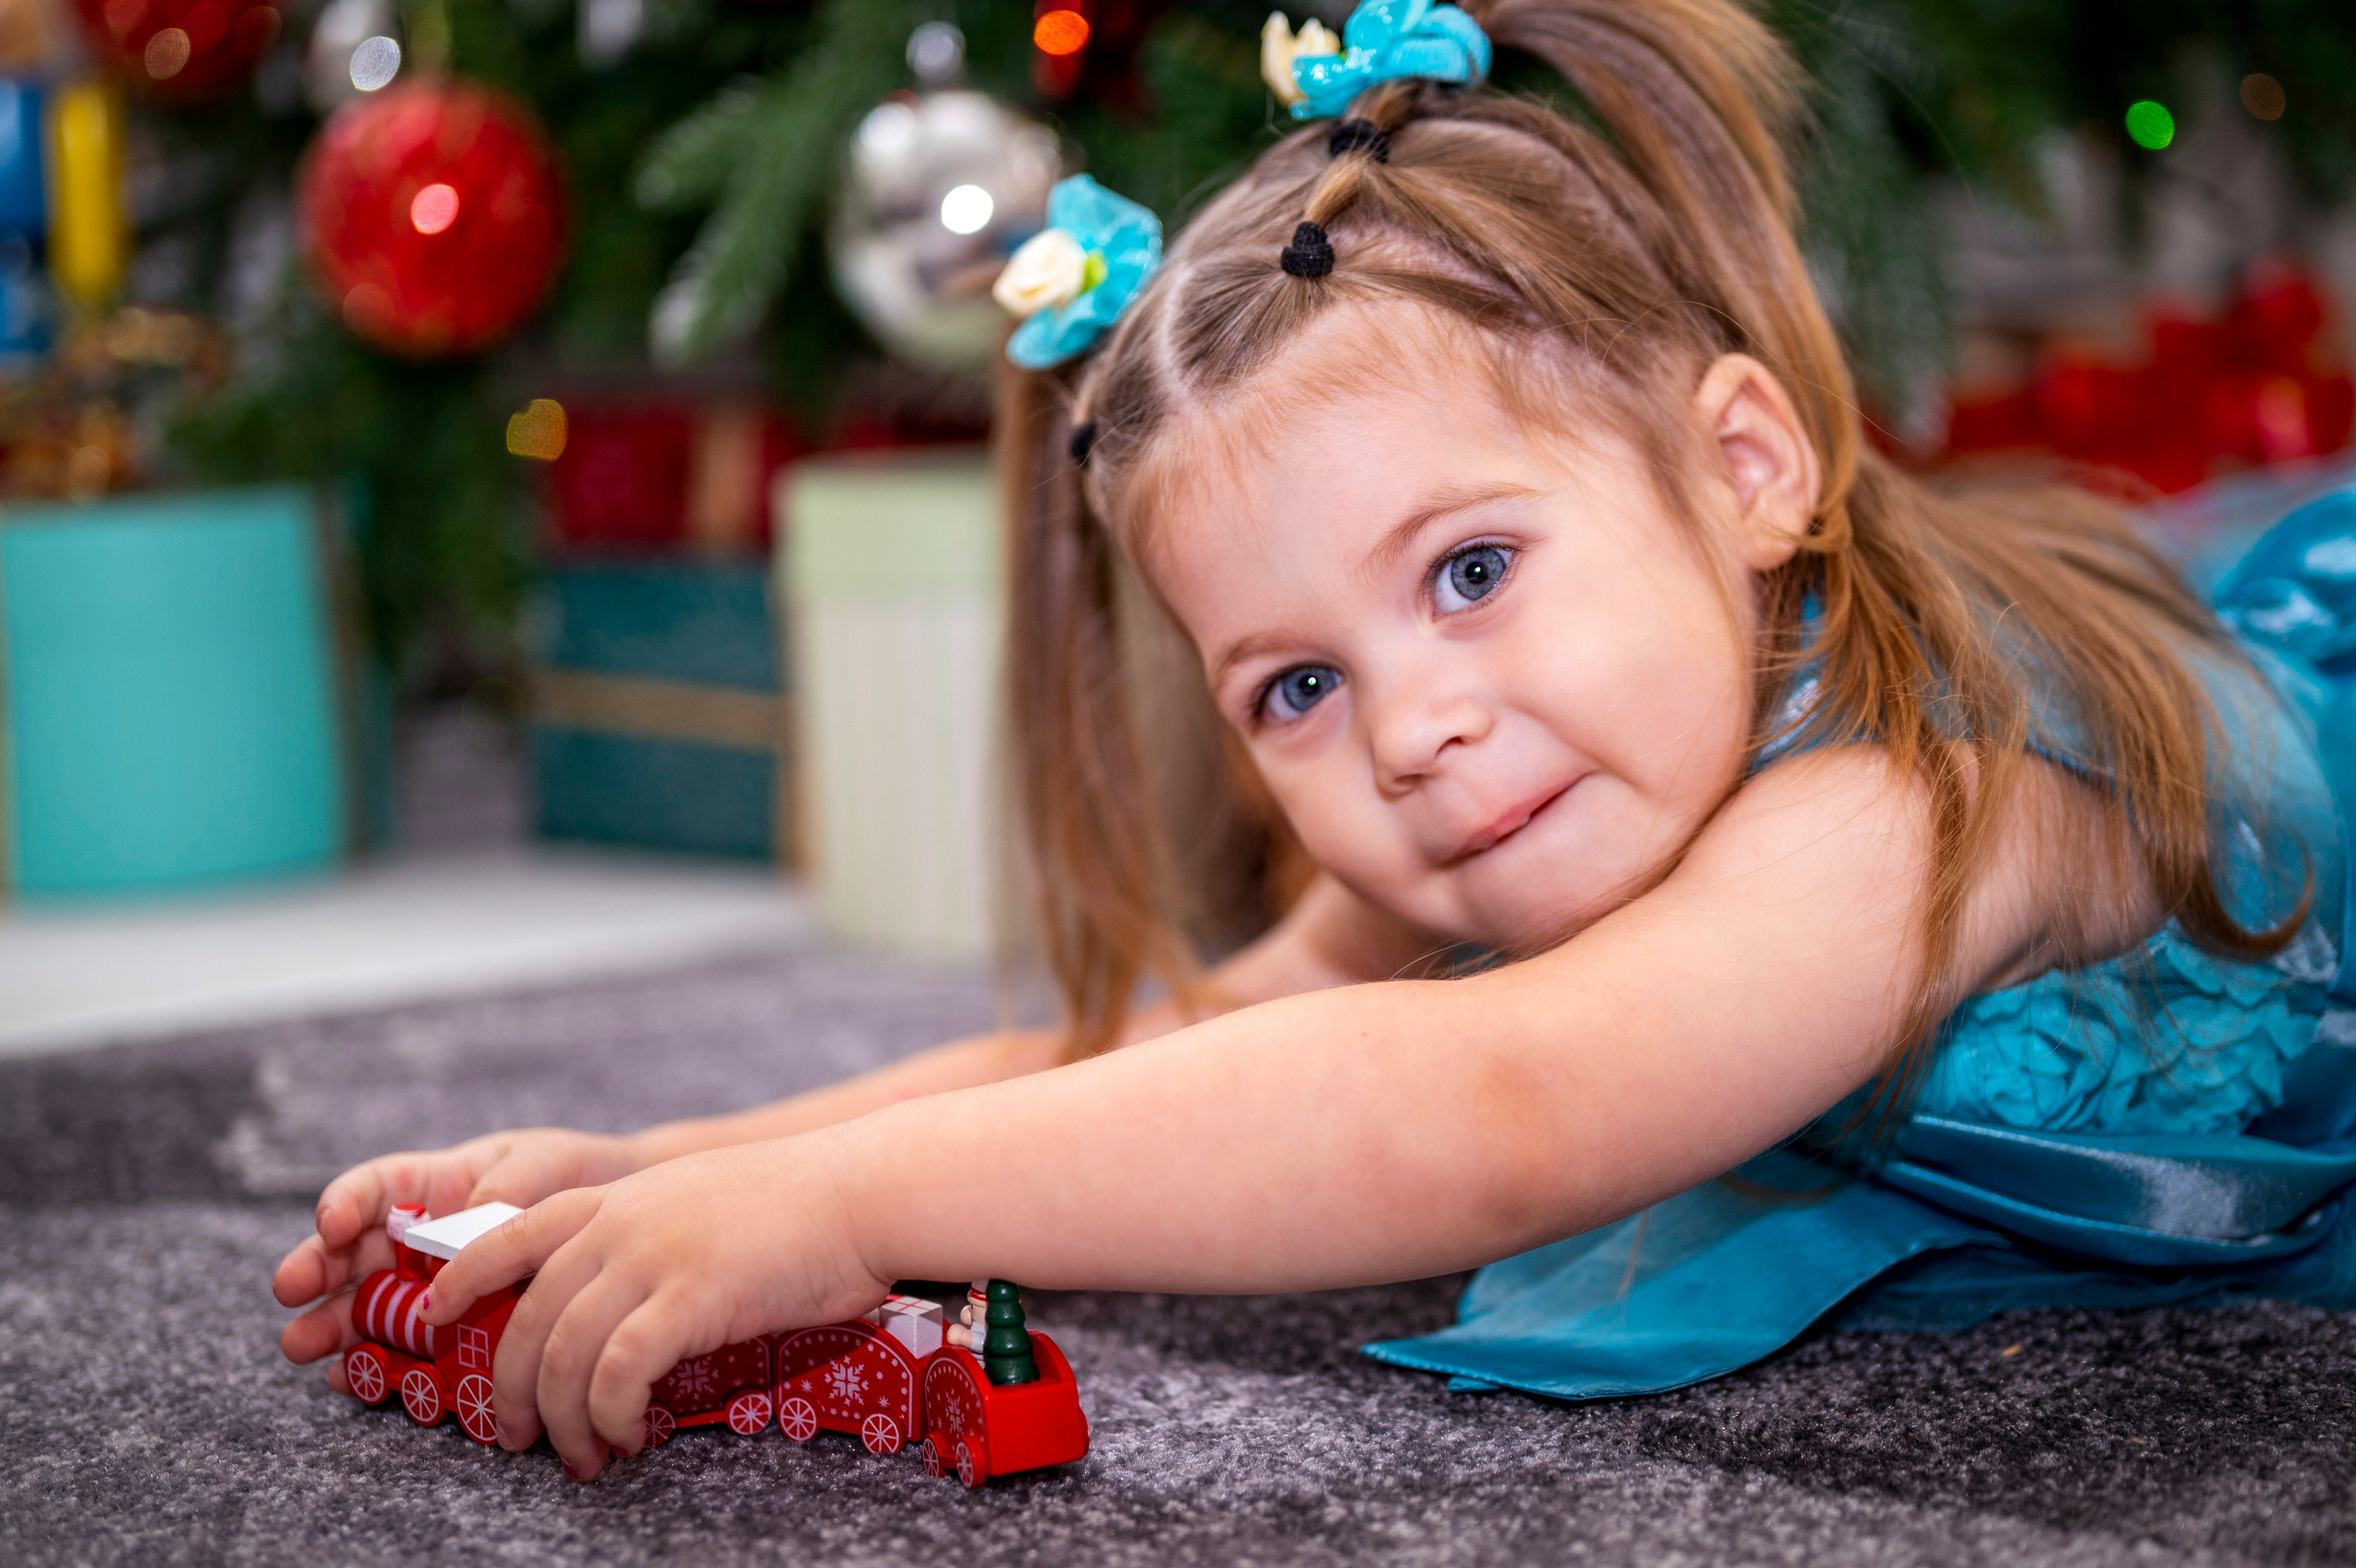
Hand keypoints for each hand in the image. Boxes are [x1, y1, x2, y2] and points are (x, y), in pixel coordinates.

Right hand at [271, 1128, 641, 1391]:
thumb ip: (499, 1191)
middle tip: (289, 1291)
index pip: (373, 1189)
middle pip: (351, 1254)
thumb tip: (459, 1226)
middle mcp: (416, 1239)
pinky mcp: (450, 1333)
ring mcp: (427, 1289)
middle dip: (315, 1270)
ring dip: (332, 1325)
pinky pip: (405, 1351)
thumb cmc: (574, 1176)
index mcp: (432, 1185)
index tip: (333, 1223)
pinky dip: (377, 1365)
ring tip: (300, 1347)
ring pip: (366, 1307)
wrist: (622, 1219)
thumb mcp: (539, 1167)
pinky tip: (352, 1379)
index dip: (345, 1203)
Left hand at [421, 1136, 891, 1478]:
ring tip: (581, 1458)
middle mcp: (620, 1225)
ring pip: (562, 1355)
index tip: (437, 1318)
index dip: (461, 1279)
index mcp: (617, 1197)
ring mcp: (651, 1259)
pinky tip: (629, 1434)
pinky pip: (617, 1374)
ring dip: (560, 1422)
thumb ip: (648, 1233)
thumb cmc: (798, 1202)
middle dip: (507, 1390)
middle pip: (526, 1318)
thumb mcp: (698, 1197)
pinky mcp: (690, 1299)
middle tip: (514, 1437)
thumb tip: (620, 1296)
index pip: (506, 1233)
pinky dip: (609, 1416)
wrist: (862, 1190)